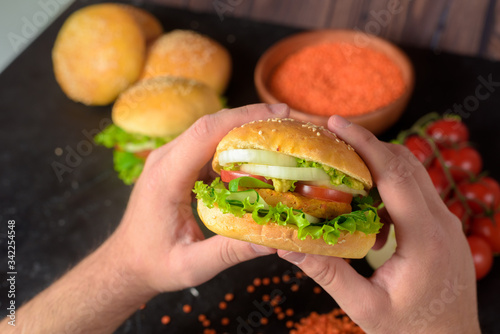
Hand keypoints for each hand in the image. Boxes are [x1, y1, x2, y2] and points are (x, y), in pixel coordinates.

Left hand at [111, 103, 288, 293]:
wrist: (126, 262)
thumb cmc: (153, 264)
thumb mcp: (191, 266)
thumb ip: (229, 253)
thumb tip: (273, 240)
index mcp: (166, 177)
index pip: (206, 133)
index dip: (243, 117)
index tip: (278, 113)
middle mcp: (165, 159)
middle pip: (211, 125)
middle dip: (252, 119)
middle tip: (290, 121)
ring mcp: (169, 159)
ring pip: (210, 133)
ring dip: (244, 131)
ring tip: (279, 137)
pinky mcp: (176, 165)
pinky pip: (207, 146)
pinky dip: (234, 146)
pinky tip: (256, 157)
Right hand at [278, 115, 480, 332]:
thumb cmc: (411, 331)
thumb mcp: (365, 306)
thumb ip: (327, 273)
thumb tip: (287, 244)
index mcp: (425, 238)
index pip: (395, 175)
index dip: (364, 144)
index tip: (337, 123)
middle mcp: (441, 222)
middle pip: (405, 164)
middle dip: (367, 144)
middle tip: (331, 137)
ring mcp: (446, 223)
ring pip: (412, 174)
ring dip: (378, 162)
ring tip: (342, 165)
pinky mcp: (443, 228)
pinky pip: (415, 192)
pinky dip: (388, 185)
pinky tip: (366, 205)